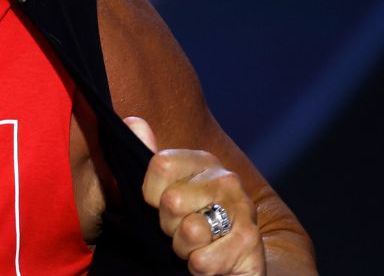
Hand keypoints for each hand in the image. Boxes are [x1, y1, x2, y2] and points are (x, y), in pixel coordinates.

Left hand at [125, 116, 265, 275]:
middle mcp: (226, 179)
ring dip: (183, 247)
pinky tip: (207, 262)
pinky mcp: (250, 244)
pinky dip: (198, 267)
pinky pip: (204, 260)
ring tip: (193, 245)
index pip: (161, 163)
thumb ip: (145, 156)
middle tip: (178, 229)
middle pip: (172, 200)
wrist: (226, 264)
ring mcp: (242, 210)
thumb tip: (133, 122)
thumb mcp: (158, 192)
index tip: (157, 205)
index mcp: (201, 161)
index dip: (150, 194)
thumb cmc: (186, 225)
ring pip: (191, 229)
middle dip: (167, 225)